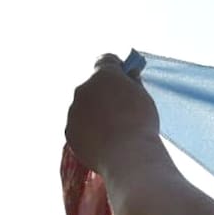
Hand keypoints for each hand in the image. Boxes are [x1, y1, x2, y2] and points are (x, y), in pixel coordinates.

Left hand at [65, 53, 161, 179]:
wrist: (127, 154)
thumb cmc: (140, 123)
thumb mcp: (144, 97)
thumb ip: (133, 82)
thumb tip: (129, 75)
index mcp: (103, 75)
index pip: (106, 60)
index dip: (117, 68)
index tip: (125, 78)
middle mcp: (83, 88)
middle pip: (93, 86)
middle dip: (104, 93)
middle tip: (121, 109)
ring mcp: (73, 110)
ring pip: (85, 107)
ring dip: (95, 113)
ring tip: (114, 131)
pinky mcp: (69, 131)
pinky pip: (79, 127)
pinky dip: (89, 131)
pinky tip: (104, 142)